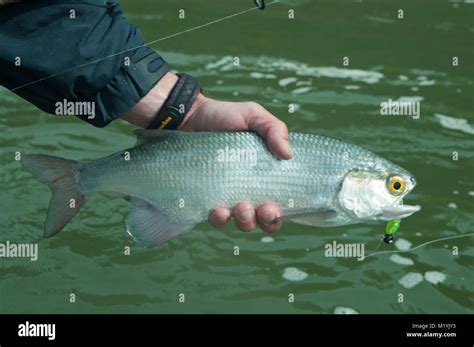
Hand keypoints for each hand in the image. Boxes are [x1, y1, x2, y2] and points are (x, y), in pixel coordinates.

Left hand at [122, 73, 292, 232]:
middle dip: (266, 220)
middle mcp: (248, 190)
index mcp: (264, 175)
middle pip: (263, 219)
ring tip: (240, 208)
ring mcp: (227, 196)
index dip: (280, 213)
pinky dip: (220, 219)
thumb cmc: (224, 116)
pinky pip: (216, 218)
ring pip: (241, 222)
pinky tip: (218, 210)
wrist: (189, 117)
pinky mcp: (207, 199)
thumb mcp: (253, 116)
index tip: (275, 207)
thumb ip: (274, 129)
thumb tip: (289, 154)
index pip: (279, 203)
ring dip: (245, 221)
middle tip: (262, 209)